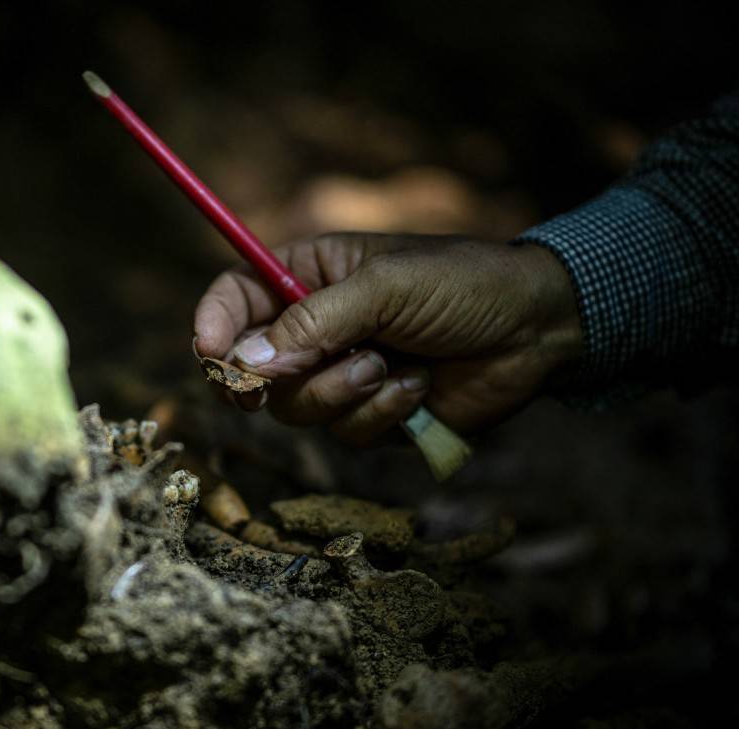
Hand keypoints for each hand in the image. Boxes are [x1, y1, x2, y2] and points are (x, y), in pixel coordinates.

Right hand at [193, 233, 582, 443]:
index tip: (209, 351)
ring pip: (297, 410)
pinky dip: (380, 414)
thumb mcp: (384, 288)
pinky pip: (344, 434)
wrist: (537, 330)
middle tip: (306, 374)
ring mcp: (340, 374)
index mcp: (308, 277)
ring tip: (390, 366)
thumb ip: (312, 323)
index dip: (212, 324)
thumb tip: (245, 364)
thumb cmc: (462, 285)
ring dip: (343, 394)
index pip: (234, 299)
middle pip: (253, 370)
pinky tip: (418, 387)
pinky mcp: (370, 414)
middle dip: (284, 377)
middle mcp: (314, 328)